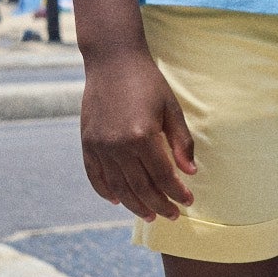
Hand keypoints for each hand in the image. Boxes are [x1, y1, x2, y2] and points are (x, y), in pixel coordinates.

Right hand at [80, 47, 197, 222]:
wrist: (112, 61)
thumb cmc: (147, 82)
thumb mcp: (171, 108)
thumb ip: (181, 142)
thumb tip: (190, 172)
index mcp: (142, 136)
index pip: (163, 176)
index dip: (177, 193)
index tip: (188, 201)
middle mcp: (118, 145)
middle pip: (141, 188)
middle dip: (160, 205)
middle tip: (172, 215)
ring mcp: (100, 146)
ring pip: (118, 188)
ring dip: (135, 205)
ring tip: (149, 215)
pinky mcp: (87, 143)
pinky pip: (95, 176)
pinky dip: (106, 192)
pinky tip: (118, 200)